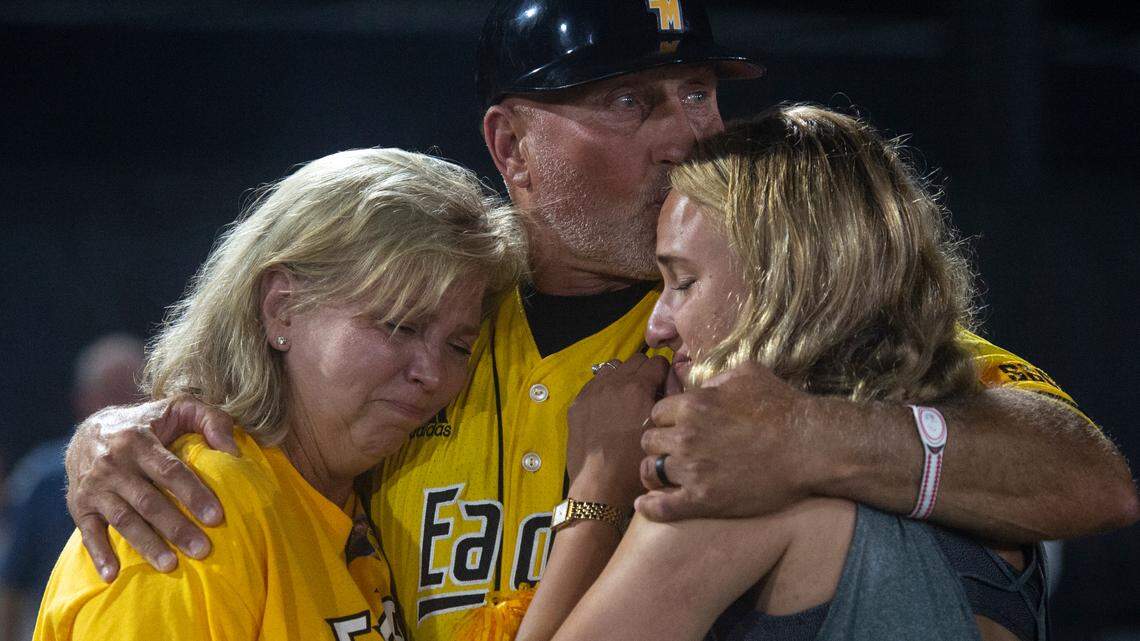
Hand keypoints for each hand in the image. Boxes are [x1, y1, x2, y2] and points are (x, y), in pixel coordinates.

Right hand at [64, 396, 237, 579]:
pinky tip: (114, 575)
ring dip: (147, 544)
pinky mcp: (79, 505)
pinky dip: (99, 555)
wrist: (89, 431)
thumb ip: (211, 419)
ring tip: (171, 566)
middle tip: (202, 550)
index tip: (217, 517)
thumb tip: (233, 451)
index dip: (194, 494)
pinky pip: (88, 533)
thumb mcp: (179, 408)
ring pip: (123, 520)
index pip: (170, 471)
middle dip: (176, 528)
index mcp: (139, 440)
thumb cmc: (148, 423)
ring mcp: (94, 487)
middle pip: (149, 502)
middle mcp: (113, 464)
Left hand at [567, 355, 668, 506]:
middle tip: (648, 394)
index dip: (665, 374)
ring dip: (624, 379)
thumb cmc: (636, 464)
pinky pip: (594, 384)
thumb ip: (670, 402)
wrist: (600, 486)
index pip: (658, 361)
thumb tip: (671, 384)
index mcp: (638, 388)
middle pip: (635, 361)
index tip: (665, 389)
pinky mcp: (578, 405)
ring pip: (613, 369)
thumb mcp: (663, 431)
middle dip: (645, 373)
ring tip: (628, 401)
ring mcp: (592, 393)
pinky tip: (609, 410)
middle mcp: (613, 384)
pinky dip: (604, 390)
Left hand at [636, 362, 825, 520]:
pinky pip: (662, 507)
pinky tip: (645, 506)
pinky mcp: (704, 500)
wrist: (810, 447)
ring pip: (651, 471)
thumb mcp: (747, 374)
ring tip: (664, 477)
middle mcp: (686, 436)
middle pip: (648, 441)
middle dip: (659, 445)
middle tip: (672, 452)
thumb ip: (716, 377)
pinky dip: (650, 507)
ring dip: (655, 473)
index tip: (676, 429)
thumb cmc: (783, 407)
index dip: (666, 421)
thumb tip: (700, 384)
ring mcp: (693, 470)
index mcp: (693, 405)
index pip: (656, 413)